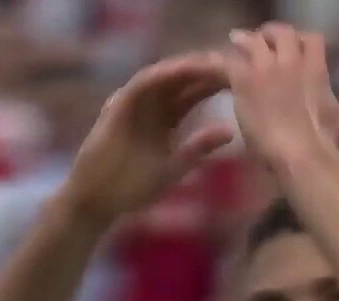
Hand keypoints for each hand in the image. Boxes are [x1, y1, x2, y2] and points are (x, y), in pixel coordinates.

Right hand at [61, 53, 233, 222]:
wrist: (99, 201)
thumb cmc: (133, 188)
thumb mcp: (175, 168)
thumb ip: (198, 147)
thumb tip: (229, 131)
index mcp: (166, 120)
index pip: (193, 93)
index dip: (215, 84)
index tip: (240, 78)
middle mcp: (151, 107)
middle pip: (181, 79)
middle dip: (205, 70)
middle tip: (231, 62)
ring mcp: (134, 105)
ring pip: (163, 76)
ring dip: (186, 67)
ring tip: (210, 62)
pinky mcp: (118, 107)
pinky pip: (140, 84)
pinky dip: (160, 75)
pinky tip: (181, 70)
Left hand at [224, 23, 338, 170]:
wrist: (296, 152)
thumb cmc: (323, 140)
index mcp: (315, 68)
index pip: (311, 38)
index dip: (302, 40)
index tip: (295, 47)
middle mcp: (290, 61)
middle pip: (281, 33)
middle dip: (272, 35)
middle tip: (262, 41)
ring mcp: (265, 69)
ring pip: (253, 41)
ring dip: (246, 42)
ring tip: (238, 44)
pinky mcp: (244, 81)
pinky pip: (230, 61)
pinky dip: (226, 63)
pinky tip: (221, 68)